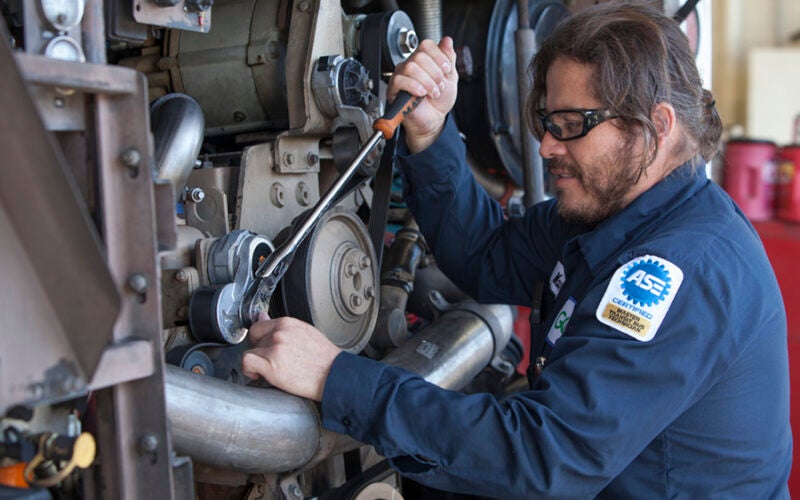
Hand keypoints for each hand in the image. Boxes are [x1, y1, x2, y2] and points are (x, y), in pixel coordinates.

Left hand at [241, 313, 340, 401]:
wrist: (334, 375)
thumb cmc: (324, 358)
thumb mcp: (305, 333)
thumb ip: (282, 327)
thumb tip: (262, 316)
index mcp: (287, 323)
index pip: (259, 326)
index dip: (258, 339)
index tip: (263, 348)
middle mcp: (279, 333)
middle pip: (254, 340)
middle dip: (259, 351)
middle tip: (269, 361)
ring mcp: (275, 348)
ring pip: (249, 351)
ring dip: (256, 362)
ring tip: (268, 370)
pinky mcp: (271, 365)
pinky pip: (247, 362)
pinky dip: (248, 370)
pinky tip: (258, 375)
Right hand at [387, 37, 457, 152]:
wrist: (434, 120)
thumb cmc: (438, 102)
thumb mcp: (450, 77)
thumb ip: (449, 58)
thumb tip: (447, 41)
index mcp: (423, 60)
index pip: (426, 45)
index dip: (439, 56)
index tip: (446, 70)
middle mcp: (410, 66)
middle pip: (419, 56)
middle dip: (435, 73)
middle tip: (439, 86)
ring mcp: (401, 77)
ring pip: (411, 67)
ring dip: (427, 82)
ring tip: (432, 93)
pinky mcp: (394, 90)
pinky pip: (399, 80)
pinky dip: (414, 86)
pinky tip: (421, 94)